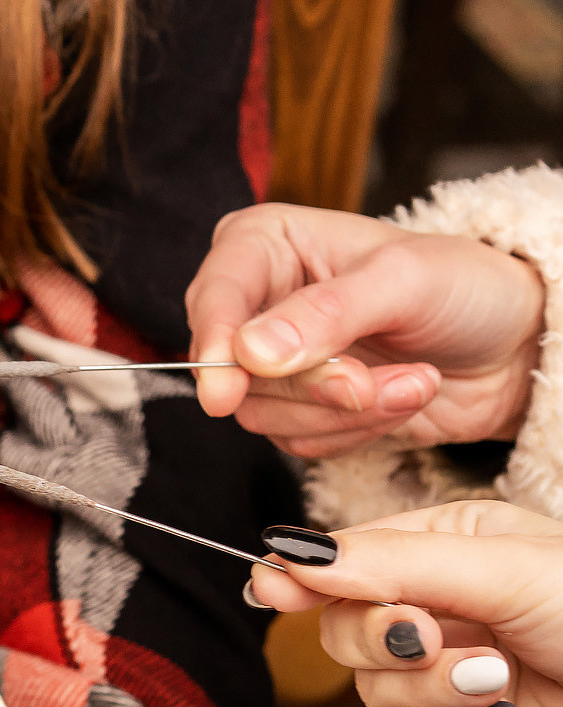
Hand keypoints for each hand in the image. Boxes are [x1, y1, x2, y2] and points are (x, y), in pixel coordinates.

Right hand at [186, 203, 544, 456]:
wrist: (512, 346)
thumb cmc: (466, 287)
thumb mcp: (404, 280)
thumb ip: (326, 313)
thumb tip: (251, 352)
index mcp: (268, 245)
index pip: (215, 294)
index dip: (214, 342)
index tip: (226, 389)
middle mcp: (259, 303)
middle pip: (235, 368)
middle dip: (312, 385)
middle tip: (369, 380)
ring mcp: (274, 363)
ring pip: (264, 414)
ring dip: (346, 410)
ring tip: (411, 381)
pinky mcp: (296, 409)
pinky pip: (297, 441)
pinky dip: (355, 430)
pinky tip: (401, 398)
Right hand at [250, 503, 562, 706]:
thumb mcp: (499, 565)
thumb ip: (390, 561)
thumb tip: (291, 552)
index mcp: (448, 551)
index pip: (349, 558)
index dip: (307, 574)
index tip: (273, 585)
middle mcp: (437, 614)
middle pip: (340, 627)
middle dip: (382, 636)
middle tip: (428, 635)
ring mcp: (436, 683)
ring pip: (364, 690)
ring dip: (428, 687)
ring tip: (495, 679)